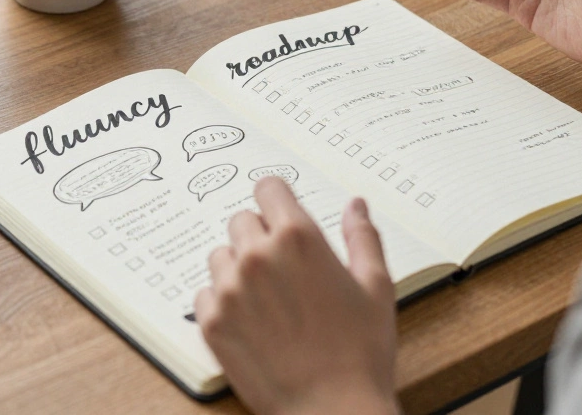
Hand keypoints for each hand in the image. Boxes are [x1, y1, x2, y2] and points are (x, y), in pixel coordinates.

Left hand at [195, 178, 398, 414]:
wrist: (332, 410)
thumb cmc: (360, 353)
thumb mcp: (376, 287)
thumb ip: (363, 237)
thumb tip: (355, 205)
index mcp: (299, 238)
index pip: (268, 188)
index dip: (276, 200)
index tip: (280, 213)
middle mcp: (258, 256)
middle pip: (241, 220)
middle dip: (259, 236)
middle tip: (282, 268)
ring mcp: (230, 289)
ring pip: (220, 255)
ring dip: (237, 267)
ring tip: (268, 299)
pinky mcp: (212, 322)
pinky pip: (204, 293)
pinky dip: (221, 301)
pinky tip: (250, 321)